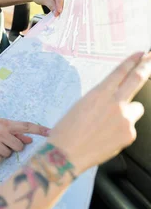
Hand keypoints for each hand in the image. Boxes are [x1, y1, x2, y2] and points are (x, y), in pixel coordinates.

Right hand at [0, 117, 49, 162]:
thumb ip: (13, 131)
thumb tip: (28, 140)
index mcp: (4, 123)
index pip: (26, 126)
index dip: (39, 130)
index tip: (51, 132)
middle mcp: (0, 132)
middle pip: (19, 146)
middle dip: (14, 147)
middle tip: (4, 143)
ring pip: (8, 154)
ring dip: (3, 152)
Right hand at [48, 52, 150, 174]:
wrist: (67, 154)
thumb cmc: (66, 132)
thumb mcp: (80, 107)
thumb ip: (101, 100)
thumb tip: (115, 99)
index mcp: (98, 94)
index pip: (120, 72)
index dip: (132, 61)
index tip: (140, 54)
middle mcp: (114, 103)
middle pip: (137, 80)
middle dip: (146, 66)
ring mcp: (124, 119)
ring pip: (135, 108)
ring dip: (128, 111)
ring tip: (109, 124)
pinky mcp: (129, 134)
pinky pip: (130, 127)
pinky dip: (121, 130)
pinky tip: (106, 137)